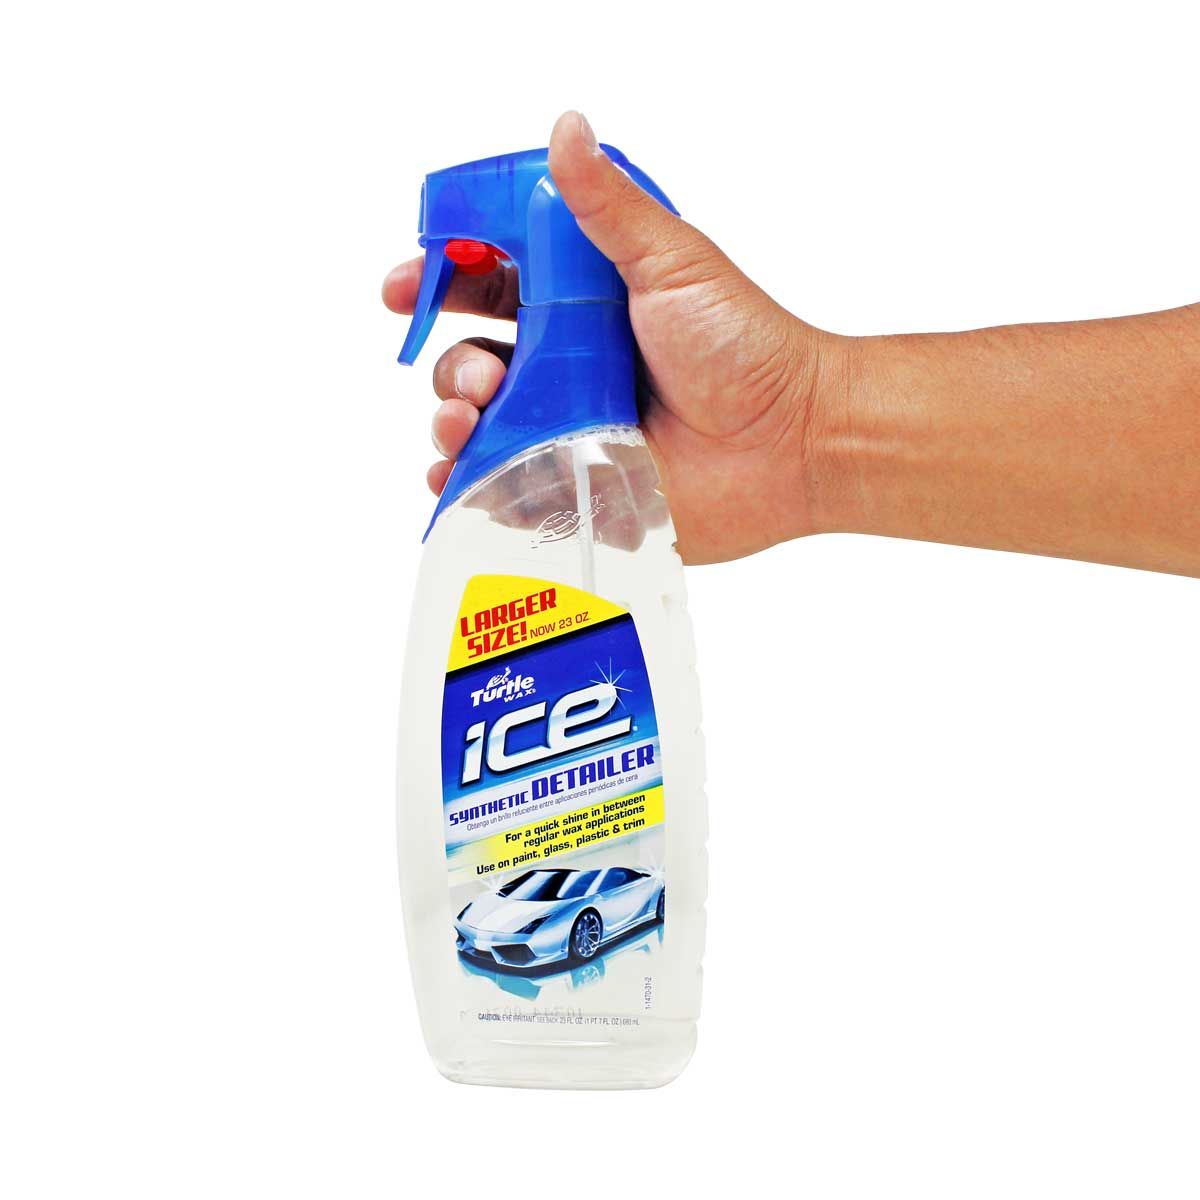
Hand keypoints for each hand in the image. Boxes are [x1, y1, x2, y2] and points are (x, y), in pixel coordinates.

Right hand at [382, 111, 849, 564]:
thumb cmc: (745, 348)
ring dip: (451, 416)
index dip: (443, 277)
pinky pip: (499, 483)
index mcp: (583, 304)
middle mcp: (568, 365)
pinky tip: (462, 471)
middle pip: (471, 355)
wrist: (790, 444)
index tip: (409, 284)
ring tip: (474, 417)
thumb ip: (609, 207)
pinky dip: (467, 479)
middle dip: (450, 361)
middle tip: (484, 372)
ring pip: (475, 420)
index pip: (493, 282)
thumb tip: (566, 128)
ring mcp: (567, 426)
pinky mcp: (575, 482)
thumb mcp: (673, 263)